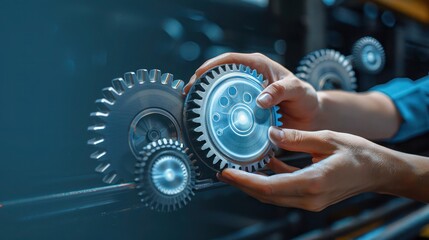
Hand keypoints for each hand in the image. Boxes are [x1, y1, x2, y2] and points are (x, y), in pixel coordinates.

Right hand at [184, 52, 320, 130]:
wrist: (310, 117)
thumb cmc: (305, 98)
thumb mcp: (297, 90)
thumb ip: (281, 90)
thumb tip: (260, 100)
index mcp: (258, 66)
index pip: (230, 60)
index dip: (212, 65)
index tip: (198, 75)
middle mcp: (248, 78)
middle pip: (219, 76)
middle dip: (200, 83)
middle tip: (188, 94)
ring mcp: (245, 95)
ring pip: (220, 93)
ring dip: (205, 100)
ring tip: (191, 108)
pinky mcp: (245, 111)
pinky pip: (228, 110)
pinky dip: (217, 114)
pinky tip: (208, 122)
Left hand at [217, 127, 411, 210]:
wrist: (379, 171)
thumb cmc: (358, 154)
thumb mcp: (327, 138)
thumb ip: (296, 138)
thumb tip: (271, 133)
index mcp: (313, 182)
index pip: (269, 186)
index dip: (244, 181)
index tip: (226, 172)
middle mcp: (309, 197)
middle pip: (266, 194)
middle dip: (242, 184)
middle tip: (222, 171)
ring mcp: (310, 200)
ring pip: (273, 195)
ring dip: (253, 184)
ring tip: (235, 171)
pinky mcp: (311, 197)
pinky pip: (284, 191)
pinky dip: (270, 181)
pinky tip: (262, 167)